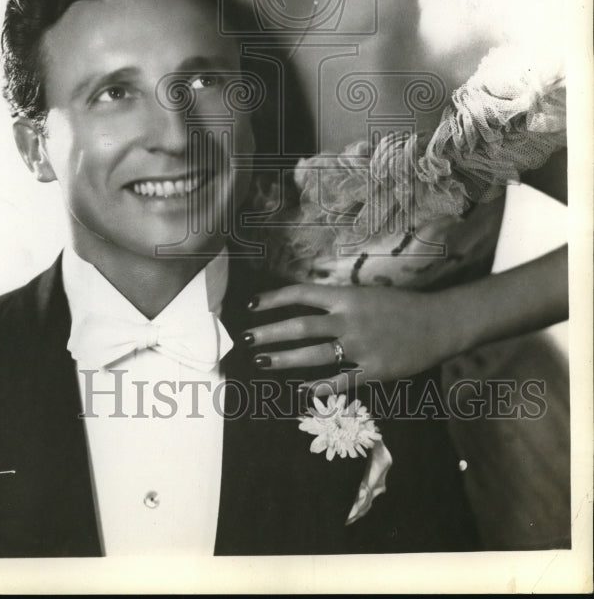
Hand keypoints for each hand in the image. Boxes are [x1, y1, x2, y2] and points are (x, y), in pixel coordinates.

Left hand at [243, 283, 453, 395]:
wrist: (439, 323)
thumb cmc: (400, 306)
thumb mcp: (366, 295)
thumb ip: (337, 303)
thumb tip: (304, 306)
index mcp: (347, 297)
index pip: (301, 295)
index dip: (273, 299)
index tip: (251, 305)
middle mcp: (349, 320)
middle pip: (300, 327)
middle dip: (270, 333)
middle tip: (246, 339)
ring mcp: (361, 347)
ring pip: (314, 356)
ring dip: (285, 360)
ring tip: (262, 362)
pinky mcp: (373, 370)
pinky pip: (340, 382)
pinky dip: (319, 387)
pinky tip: (300, 390)